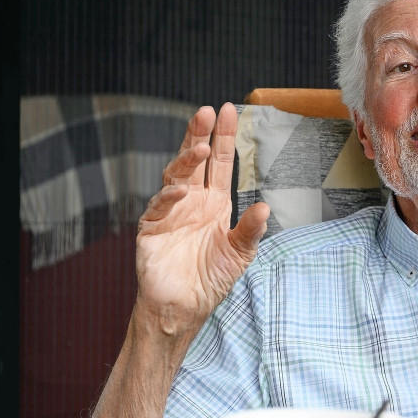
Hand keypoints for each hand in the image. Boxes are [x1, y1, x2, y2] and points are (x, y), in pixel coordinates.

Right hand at [135, 102, 269, 334]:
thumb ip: (250, 230)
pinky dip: (169, 198)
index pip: (219, 163)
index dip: (223, 138)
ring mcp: (170, 212)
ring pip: (176, 177)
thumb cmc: (211, 279)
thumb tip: (266, 208)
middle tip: (207, 112)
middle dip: (199, 135)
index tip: (228, 110)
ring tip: (199, 147)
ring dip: (186, 161)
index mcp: (213, 202)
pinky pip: (159, 207)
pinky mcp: (152, 228)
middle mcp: (191, 201)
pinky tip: (181, 192)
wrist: (184, 307)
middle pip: (194, 161)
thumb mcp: (240, 253)